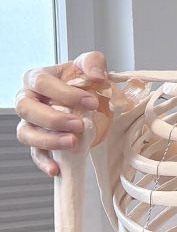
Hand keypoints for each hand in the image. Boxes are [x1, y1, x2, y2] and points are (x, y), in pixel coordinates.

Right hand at [14, 51, 109, 175]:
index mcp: (38, 78)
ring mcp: (31, 122)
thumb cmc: (84, 81)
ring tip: (73, 143)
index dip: (64, 93)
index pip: (42, 83)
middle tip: (79, 124)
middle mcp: (28, 100)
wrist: (90, 100)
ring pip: (26, 133)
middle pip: (26, 109)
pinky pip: (35, 153)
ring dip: (48, 140)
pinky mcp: (39, 141)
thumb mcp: (91, 65)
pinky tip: (56, 169)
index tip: (91, 101)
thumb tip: (97, 75)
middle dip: (53, 118)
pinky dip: (44, 162)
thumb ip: (93, 62)